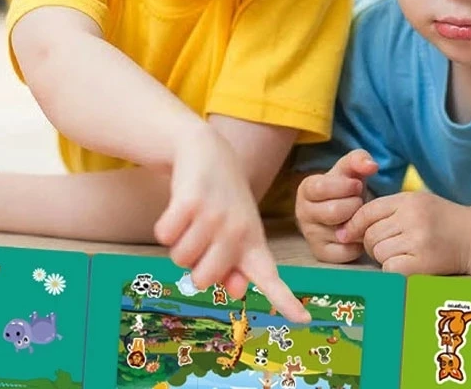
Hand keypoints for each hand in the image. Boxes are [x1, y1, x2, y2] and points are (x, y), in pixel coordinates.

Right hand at [154, 126, 308, 323]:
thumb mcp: (236, 230)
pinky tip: (180, 206)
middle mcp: (239, 230)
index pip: (270, 278)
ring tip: (194, 217)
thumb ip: (237, 265)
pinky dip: (165, 225)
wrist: (208, 150)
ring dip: (179, 242)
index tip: (305, 319)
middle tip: (202, 235)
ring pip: (180, 259)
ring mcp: (216, 215)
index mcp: (253, 241)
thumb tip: (239, 291)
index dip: (286, 301)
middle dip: (194, 264)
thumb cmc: (223, 200)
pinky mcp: (191, 201)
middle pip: (203, 280)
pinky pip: (165, 235)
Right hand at [295, 149, 377, 262]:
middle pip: (333, 212)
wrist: (345, 207)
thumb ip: (359, 159)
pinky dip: (357, 243)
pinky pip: (345, 252)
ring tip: (358, 215)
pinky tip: (357, 231)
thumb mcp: (351, 167)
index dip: (345, 186)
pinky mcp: (321, 253)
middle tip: (359, 202)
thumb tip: (371, 166)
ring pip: (340, 233)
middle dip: (354, 205)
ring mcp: (310, 235)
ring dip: (357, 223)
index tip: (356, 185)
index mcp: (306, 189)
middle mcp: (302, 213)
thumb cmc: (346, 185)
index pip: (321, 188)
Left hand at [338, 192, 470, 274]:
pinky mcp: (424, 264)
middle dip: (371, 243)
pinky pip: (391, 268)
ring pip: (379, 252)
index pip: (368, 211)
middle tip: (385, 246)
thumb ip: (386, 210)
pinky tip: (405, 264)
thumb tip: (348, 230)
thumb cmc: (441, 220)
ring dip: (383, 257)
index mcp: (408, 200)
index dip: (354, 224)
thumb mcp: (416, 203)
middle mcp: (413, 218)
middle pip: (371, 234)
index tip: (348, 234)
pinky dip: (393, 269)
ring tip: (399, 253)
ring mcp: (419, 240)